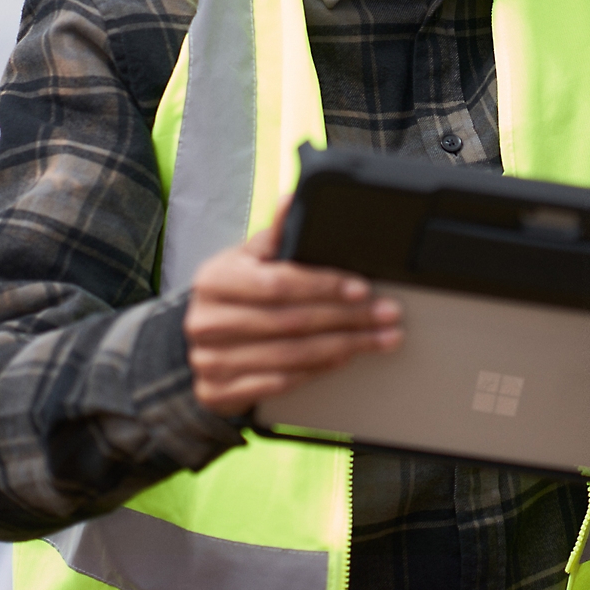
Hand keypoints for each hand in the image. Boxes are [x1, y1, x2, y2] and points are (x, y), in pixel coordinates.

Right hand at [183, 216, 402, 417]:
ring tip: (380, 338)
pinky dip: (318, 371)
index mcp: (214, 280)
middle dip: (348, 318)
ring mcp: (209, 361)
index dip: (324, 286)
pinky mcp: (217, 392)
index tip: (362, 288)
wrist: (203, 342)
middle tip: (386, 314)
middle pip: (290, 322)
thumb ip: (273, 236)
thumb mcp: (247, 260)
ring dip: (344, 347)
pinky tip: (344, 358)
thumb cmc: (234, 295)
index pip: (278, 284)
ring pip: (290, 356)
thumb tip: (293, 198)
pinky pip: (280, 383)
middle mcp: (206, 321)